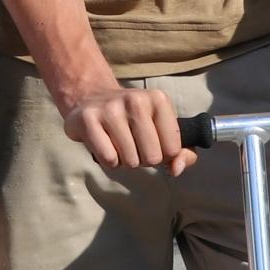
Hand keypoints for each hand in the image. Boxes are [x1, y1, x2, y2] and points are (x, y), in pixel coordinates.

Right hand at [57, 77, 191, 173]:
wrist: (91, 99)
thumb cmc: (132, 120)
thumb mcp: (161, 128)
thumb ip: (181, 152)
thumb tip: (177, 169)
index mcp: (159, 99)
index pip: (173, 149)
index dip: (163, 155)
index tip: (152, 144)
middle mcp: (136, 100)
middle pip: (152, 157)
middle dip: (143, 160)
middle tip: (133, 145)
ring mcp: (110, 108)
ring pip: (130, 160)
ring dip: (125, 161)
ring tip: (118, 144)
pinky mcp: (88, 119)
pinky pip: (109, 159)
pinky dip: (109, 161)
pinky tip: (105, 145)